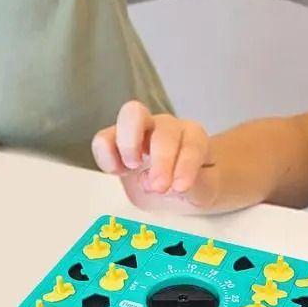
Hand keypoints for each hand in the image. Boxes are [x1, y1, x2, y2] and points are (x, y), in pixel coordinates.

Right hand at [91, 101, 219, 212]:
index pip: (192, 145)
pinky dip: (106, 155)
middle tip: (159, 186)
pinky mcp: (116, 141)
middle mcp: (168, 127)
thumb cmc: (195, 184)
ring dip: (129, 143)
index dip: (186, 165)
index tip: (180, 187)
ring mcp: (141, 129)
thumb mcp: (204, 191)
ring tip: (132, 168)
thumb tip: (171, 185)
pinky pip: (103, 138)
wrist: (178, 185)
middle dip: (161, 158)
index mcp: (194, 136)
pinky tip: (118, 171)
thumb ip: (195, 187)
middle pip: (164, 129)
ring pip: (130, 115)